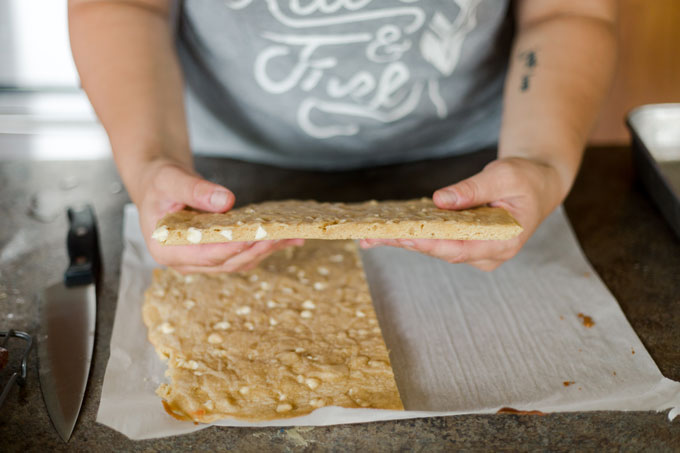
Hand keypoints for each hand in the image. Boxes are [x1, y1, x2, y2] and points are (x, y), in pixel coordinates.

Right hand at [134, 158, 302, 272]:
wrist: (159, 186)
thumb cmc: (159, 183)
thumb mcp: (171, 180)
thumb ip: (195, 190)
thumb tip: (226, 200)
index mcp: (166, 249)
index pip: (204, 254)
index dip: (230, 248)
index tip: (254, 237)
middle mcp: (184, 262)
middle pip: (227, 262)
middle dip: (256, 249)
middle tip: (280, 235)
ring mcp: (201, 262)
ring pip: (239, 262)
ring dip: (266, 250)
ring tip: (291, 236)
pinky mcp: (215, 256)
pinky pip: (242, 255)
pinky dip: (263, 246)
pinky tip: (285, 236)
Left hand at [360, 157, 564, 270]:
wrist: (538, 185)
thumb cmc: (526, 179)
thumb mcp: (504, 176)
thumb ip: (473, 190)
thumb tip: (440, 200)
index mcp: (503, 242)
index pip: (460, 248)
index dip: (430, 244)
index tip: (403, 237)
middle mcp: (488, 254)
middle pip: (441, 251)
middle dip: (406, 243)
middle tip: (372, 237)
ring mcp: (476, 252)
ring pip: (436, 248)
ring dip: (405, 240)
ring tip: (371, 235)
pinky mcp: (466, 244)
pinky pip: (438, 241)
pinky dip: (415, 234)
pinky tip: (389, 230)